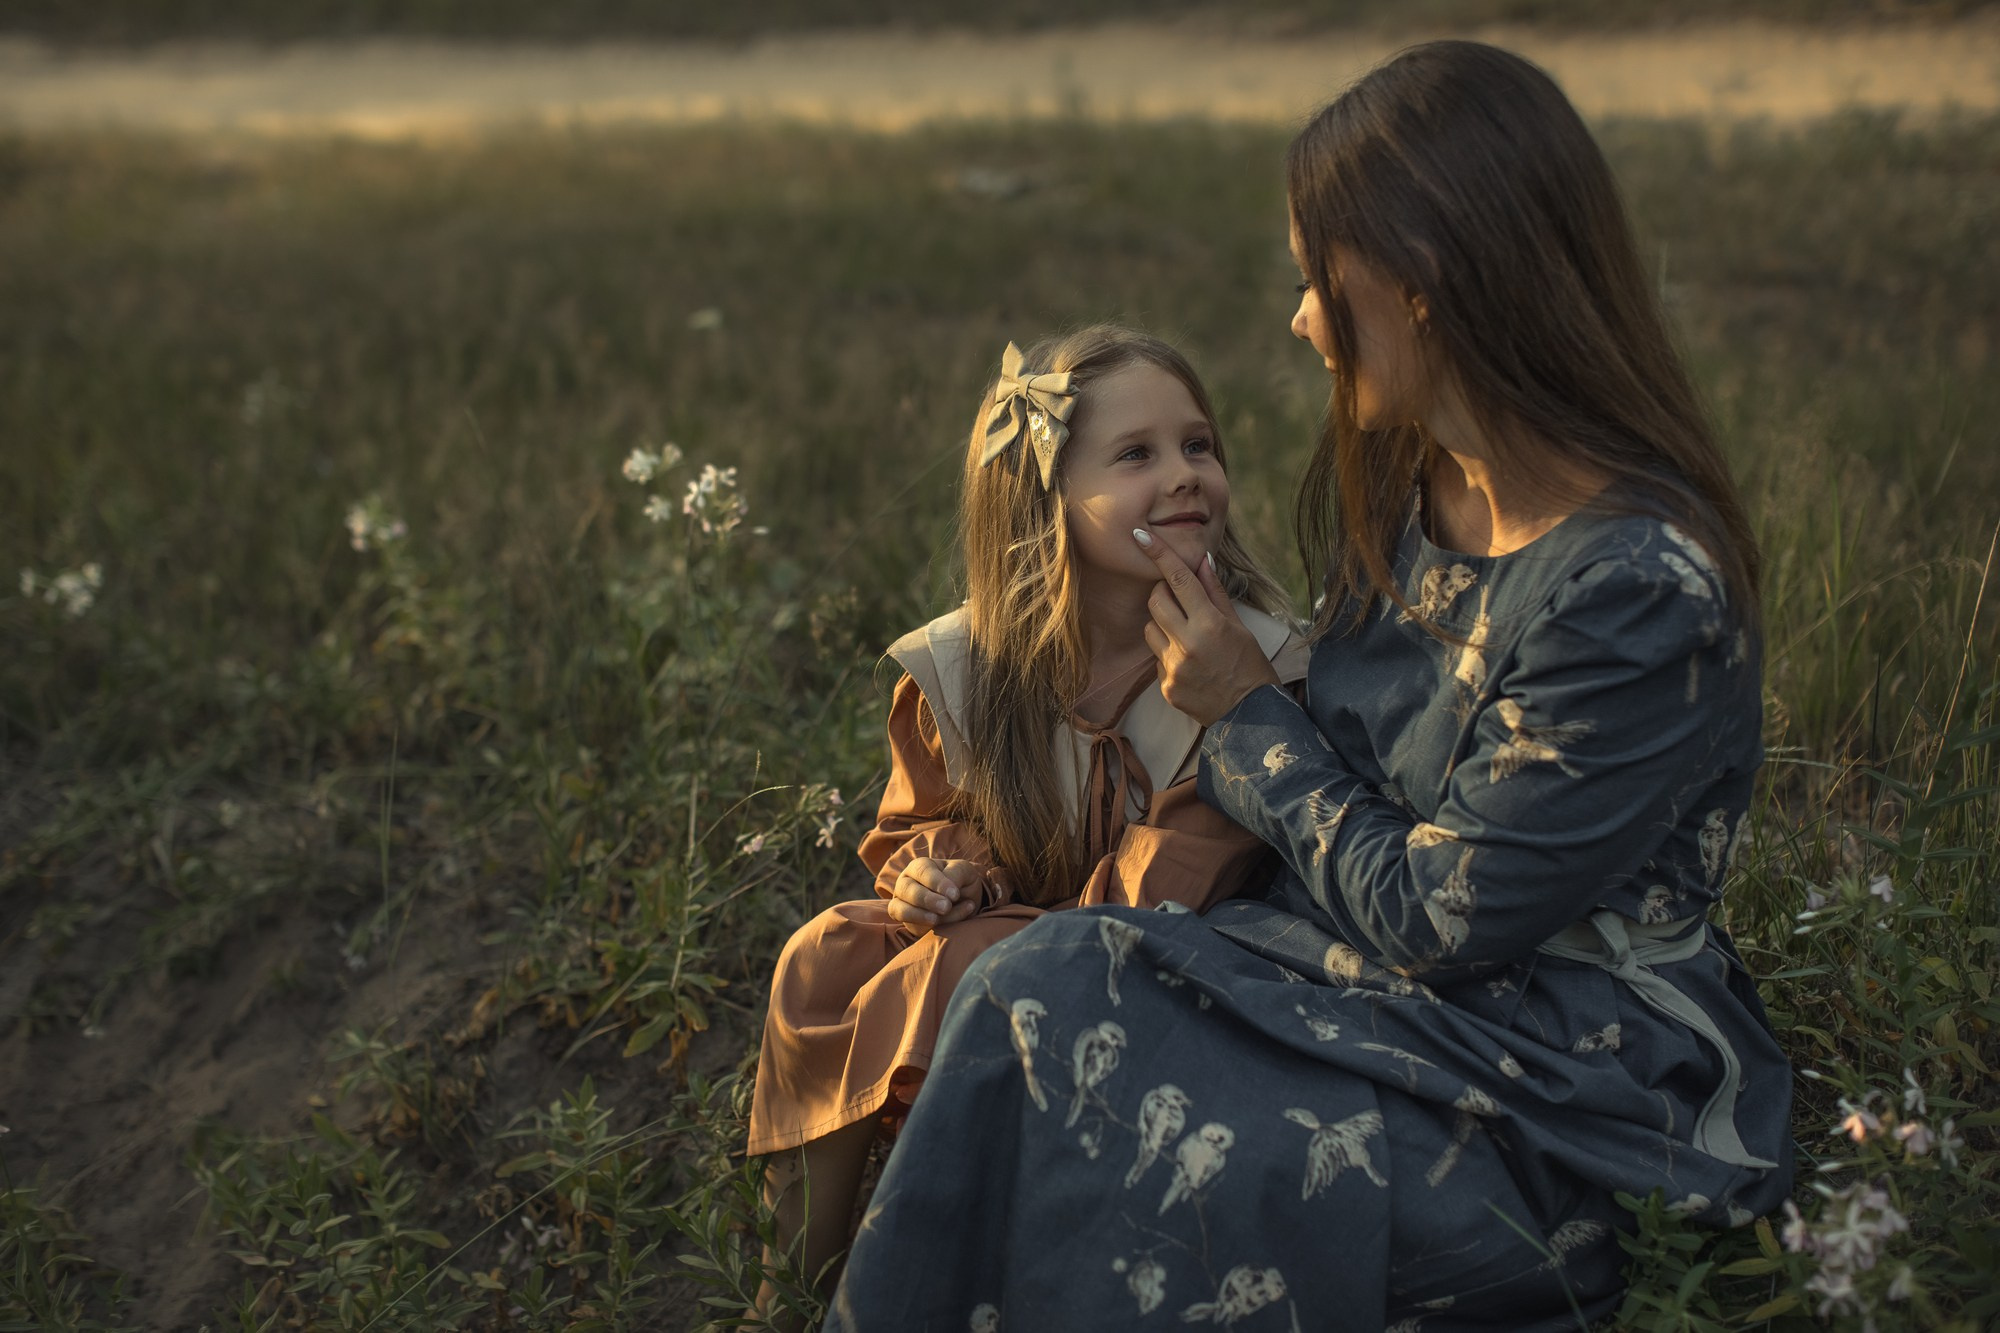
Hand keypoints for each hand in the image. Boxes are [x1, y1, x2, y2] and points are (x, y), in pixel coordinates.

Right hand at [886, 857, 984, 932]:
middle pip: (906, 889)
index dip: (937, 883)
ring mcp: (903, 904)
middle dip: (926, 899)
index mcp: (919, 867)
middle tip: (946, 907)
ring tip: (937, 919)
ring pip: (901, 910)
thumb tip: (947, 891)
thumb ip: (956, 875)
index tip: (954, 894)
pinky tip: (949, 926)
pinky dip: (928, 928)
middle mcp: (906, 883)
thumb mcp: (964, 871)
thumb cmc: (961, 881)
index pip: (922, 870)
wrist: (965, 901)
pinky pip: (913, 927)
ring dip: (919, 915)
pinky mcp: (909, 923)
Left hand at [1134, 529, 1280, 725]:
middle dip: (1163, 593)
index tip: (1140, 536)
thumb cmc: (1250, 666)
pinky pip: (1156, 658)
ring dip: (1162, 625)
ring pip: (1149, 629)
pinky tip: (1189, 664)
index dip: (1159, 554)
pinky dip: (1167, 654)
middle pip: (1155, 600)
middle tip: (1180, 601)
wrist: (1250, 716)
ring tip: (1187, 637)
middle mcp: (1187, 644)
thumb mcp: (1239, 626)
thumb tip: (1202, 559)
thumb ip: (1215, 593)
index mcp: (1210, 624)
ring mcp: (1173, 667)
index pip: (1178, 579)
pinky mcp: (1165, 686)